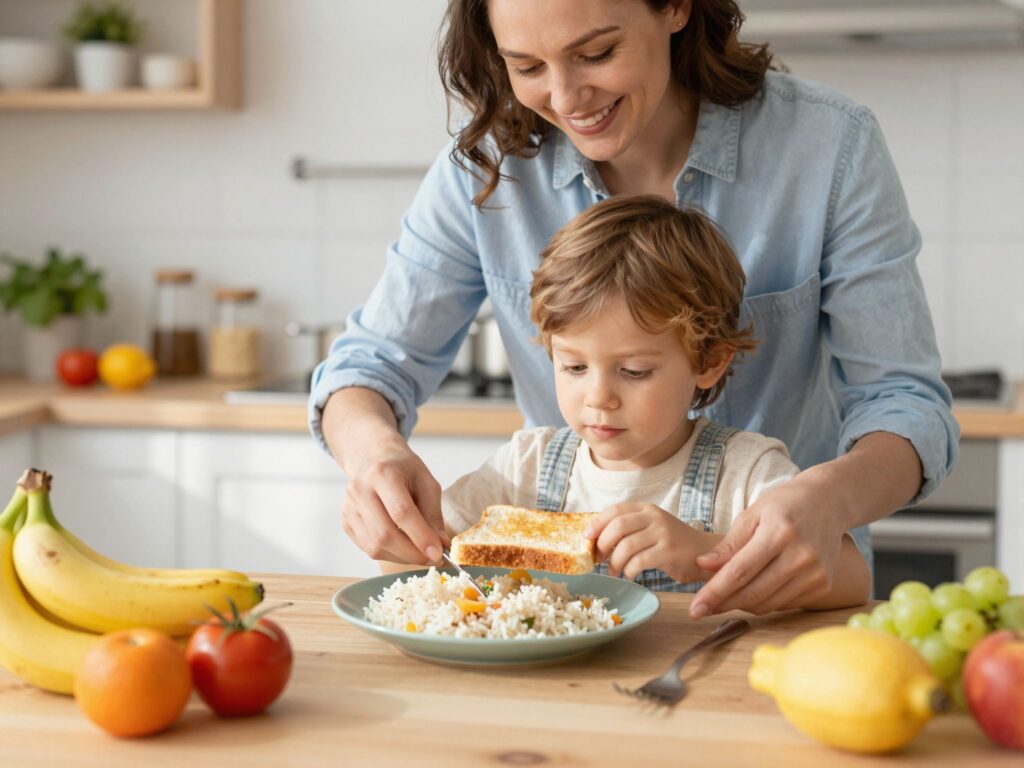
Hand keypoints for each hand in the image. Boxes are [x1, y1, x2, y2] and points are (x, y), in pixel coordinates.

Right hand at [340, 435, 447, 564]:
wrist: (373, 459)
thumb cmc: (403, 469)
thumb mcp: (426, 482)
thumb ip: (433, 514)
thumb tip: (441, 545)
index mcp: (383, 474)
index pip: (401, 513)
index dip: (420, 537)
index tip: (438, 553)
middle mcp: (360, 490)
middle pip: (385, 534)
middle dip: (412, 553)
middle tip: (432, 559)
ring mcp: (348, 507)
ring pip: (374, 547)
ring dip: (402, 557)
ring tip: (419, 553)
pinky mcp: (345, 522)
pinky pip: (367, 548)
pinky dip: (389, 554)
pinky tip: (403, 546)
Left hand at [585, 503, 713, 583]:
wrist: (704, 553)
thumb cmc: (671, 544)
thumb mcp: (650, 529)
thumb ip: (628, 530)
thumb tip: (595, 541)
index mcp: (646, 509)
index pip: (615, 510)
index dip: (597, 523)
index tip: (586, 538)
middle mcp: (654, 517)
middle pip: (618, 526)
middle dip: (603, 545)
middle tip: (598, 559)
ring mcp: (662, 533)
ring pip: (626, 546)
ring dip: (614, 563)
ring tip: (614, 572)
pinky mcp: (669, 551)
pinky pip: (639, 561)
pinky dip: (628, 571)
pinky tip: (629, 575)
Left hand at [690, 472, 846, 617]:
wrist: (830, 502)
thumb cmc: (784, 505)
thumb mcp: (752, 514)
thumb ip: (728, 544)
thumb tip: (702, 566)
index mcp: (779, 533)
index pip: (740, 571)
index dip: (715, 592)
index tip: (695, 608)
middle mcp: (802, 556)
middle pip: (754, 593)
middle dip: (723, 604)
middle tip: (701, 608)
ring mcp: (816, 573)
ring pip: (768, 604)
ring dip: (741, 605)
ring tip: (725, 597)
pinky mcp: (824, 585)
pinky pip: (784, 604)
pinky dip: (764, 602)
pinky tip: (753, 590)